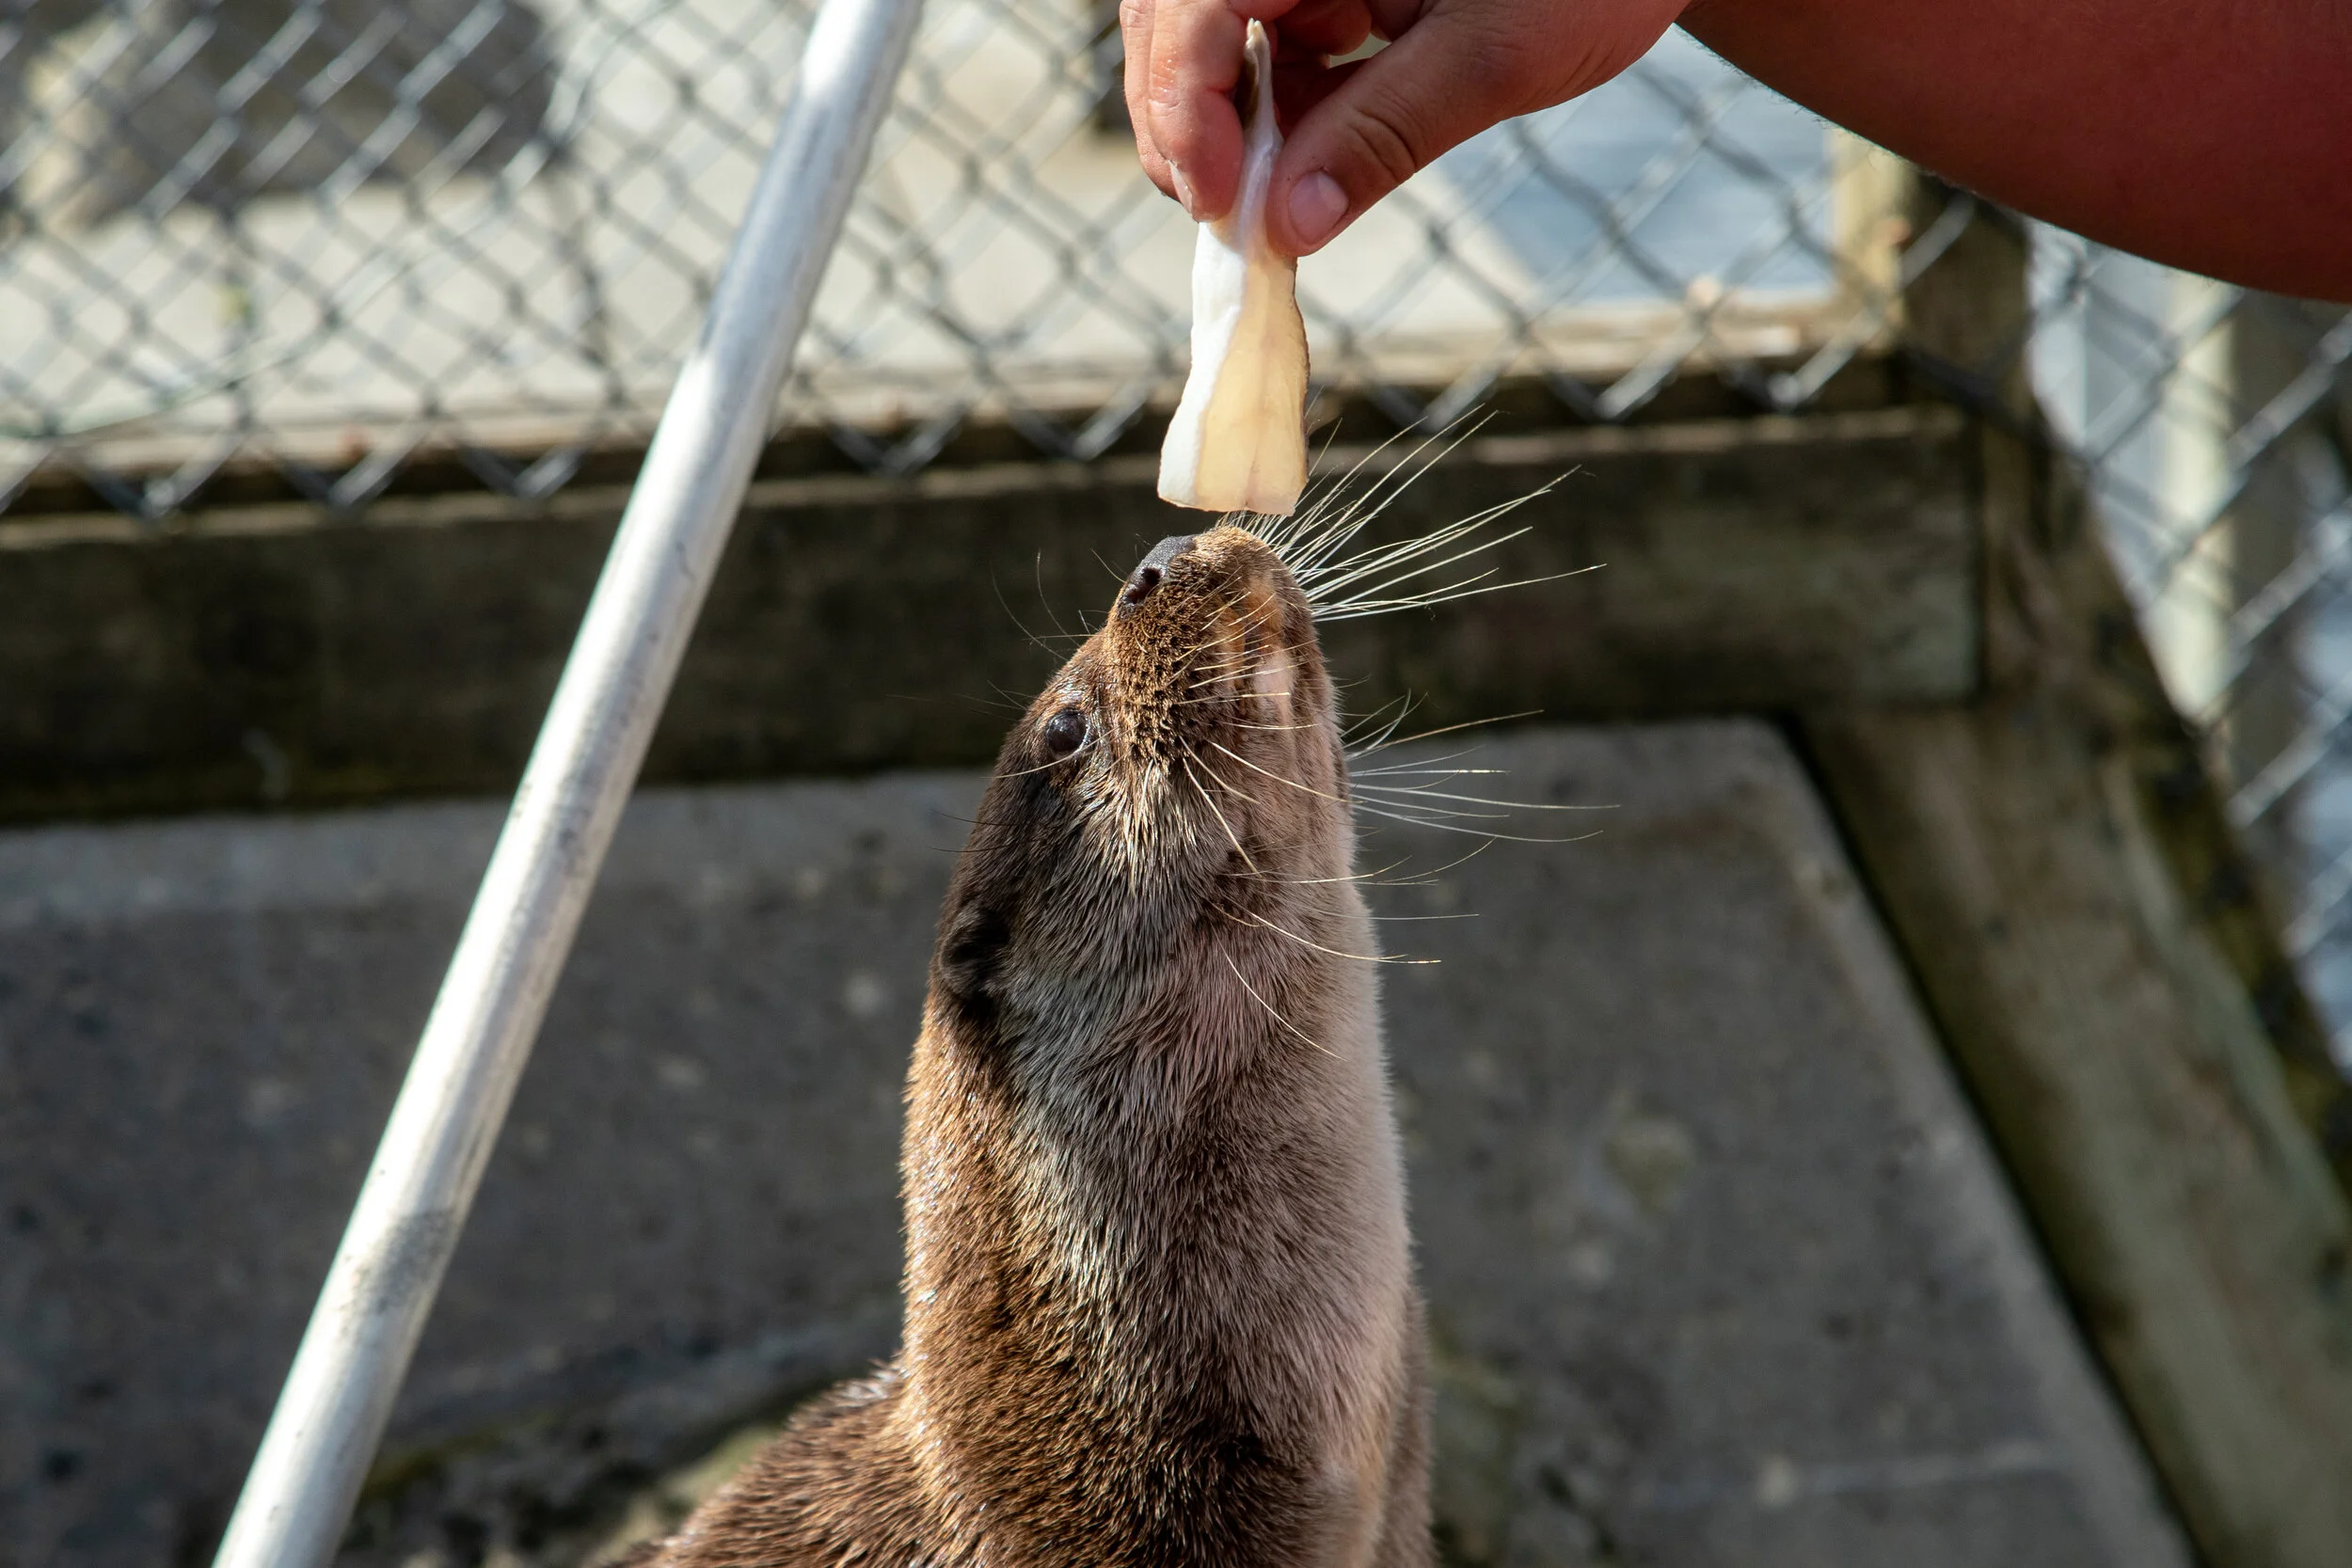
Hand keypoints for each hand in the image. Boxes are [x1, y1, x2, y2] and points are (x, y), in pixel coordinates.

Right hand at [1120, 0, 1692, 254]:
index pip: (1196, 5)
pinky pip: (1264, 60)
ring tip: (1259, 208)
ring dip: (1222, 131)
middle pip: (1173, 22)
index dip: (1184, 104)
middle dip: (1182, 121)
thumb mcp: (1495, 56)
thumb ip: (1385, 135)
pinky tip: (1297, 177)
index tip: (1217, 200)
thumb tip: (1287, 228)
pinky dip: (1270, 126)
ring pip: (1206, 45)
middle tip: (1222, 219)